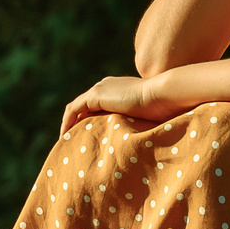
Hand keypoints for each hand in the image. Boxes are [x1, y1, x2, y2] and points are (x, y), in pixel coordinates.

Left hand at [60, 72, 191, 135]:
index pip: (98, 104)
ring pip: (76, 108)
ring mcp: (100, 89)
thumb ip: (141, 123)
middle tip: (73, 142)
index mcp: (119, 89)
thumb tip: (146, 141)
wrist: (163, 95)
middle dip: (76, 123)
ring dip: (69, 124)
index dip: (89, 120)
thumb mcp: (149, 117)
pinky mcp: (95, 95)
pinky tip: (66, 136)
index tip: (87, 137)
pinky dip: (67, 122)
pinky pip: (73, 110)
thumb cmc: (164, 108)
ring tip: (67, 142)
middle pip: (84, 106)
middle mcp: (106, 86)